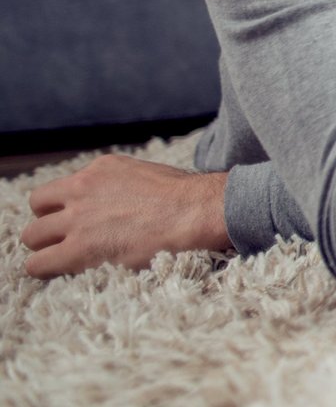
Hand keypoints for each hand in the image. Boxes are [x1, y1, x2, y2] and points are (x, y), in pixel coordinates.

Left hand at [20, 155, 229, 277]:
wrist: (196, 212)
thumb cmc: (186, 199)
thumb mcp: (147, 175)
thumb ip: (121, 185)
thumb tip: (119, 202)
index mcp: (100, 170)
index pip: (60, 189)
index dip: (64, 207)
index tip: (76, 220)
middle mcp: (81, 189)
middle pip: (38, 208)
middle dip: (50, 225)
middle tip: (68, 239)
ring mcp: (77, 219)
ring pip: (32, 237)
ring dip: (45, 248)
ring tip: (63, 259)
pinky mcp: (79, 249)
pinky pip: (38, 264)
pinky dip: (45, 269)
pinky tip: (61, 273)